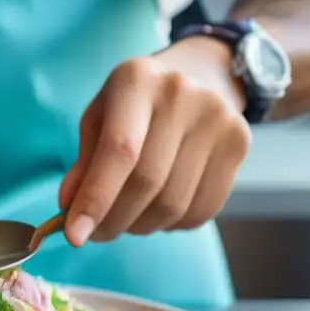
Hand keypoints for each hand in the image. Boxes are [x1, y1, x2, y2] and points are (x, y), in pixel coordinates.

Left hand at [58, 37, 252, 244]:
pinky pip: (201, 210)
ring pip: (173, 204)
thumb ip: (84, 163)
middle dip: (113, 220)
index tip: (74, 236)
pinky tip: (157, 211)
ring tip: (127, 218)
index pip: (119, 151)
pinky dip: (171, 225)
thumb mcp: (100, 118)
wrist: (202, 74)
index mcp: (136, 81)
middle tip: (95, 234)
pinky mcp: (239, 143)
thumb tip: (70, 206)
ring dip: (141, 226)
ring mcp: (218, 118)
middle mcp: (182, 95)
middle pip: (147, 182)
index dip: (96, 198)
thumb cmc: (137, 103)